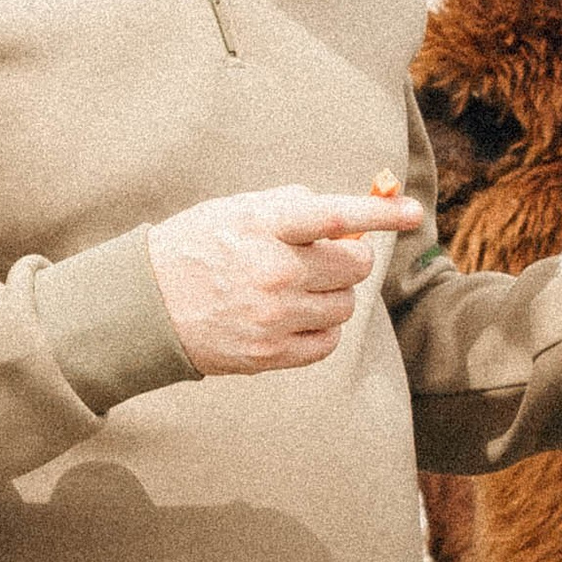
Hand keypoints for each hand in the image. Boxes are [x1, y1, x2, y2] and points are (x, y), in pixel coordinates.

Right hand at [146, 186, 424, 375]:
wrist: (146, 306)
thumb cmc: (198, 247)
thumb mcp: (237, 210)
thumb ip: (292, 207)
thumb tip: (348, 221)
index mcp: (264, 226)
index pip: (336, 215)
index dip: (381, 212)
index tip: (415, 212)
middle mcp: (273, 271)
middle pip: (354, 267)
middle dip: (350, 260)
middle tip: (327, 258)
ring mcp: (273, 316)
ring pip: (344, 306)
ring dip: (334, 295)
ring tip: (300, 289)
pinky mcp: (270, 354)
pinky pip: (328, 343)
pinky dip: (322, 330)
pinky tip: (295, 318)